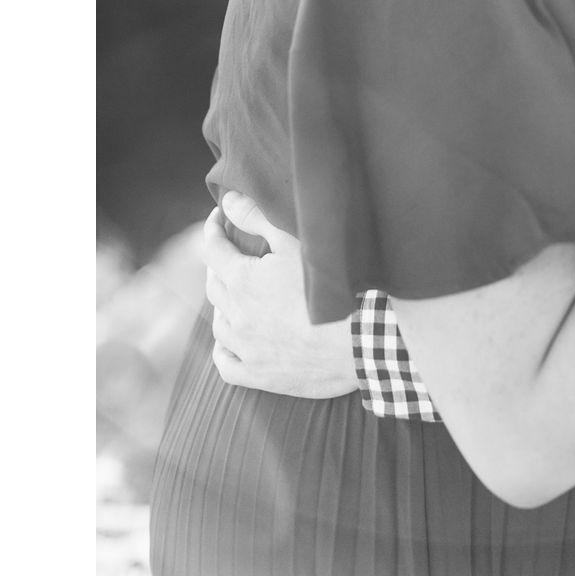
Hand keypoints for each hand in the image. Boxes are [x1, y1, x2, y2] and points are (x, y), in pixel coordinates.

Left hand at [204, 191, 360, 398]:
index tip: (220, 216)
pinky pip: (226, 364)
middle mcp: (237, 315)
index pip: (213, 248)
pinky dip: (223, 349)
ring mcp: (247, 349)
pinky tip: (229, 340)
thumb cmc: (330, 283)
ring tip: (235, 292)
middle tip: (231, 250)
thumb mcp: (295, 241)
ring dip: (223, 304)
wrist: (361, 338)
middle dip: (218, 263)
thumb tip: (228, 200)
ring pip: (218, 324)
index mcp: (243, 280)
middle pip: (214, 285)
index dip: (214, 228)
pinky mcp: (259, 375)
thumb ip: (257, 218)